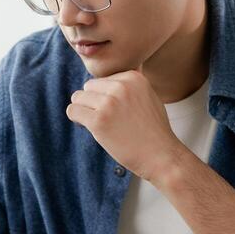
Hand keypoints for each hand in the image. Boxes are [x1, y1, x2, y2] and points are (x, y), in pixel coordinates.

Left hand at [65, 69, 187, 181]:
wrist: (161, 156)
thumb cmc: (153, 130)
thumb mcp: (147, 97)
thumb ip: (128, 86)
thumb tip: (104, 80)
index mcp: (133, 77)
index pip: (103, 80)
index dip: (105, 97)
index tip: (116, 112)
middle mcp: (121, 86)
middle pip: (88, 86)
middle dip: (93, 102)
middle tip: (106, 120)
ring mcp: (109, 103)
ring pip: (78, 97)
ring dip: (84, 111)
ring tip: (99, 124)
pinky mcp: (99, 120)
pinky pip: (73, 111)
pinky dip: (77, 119)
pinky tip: (90, 127)